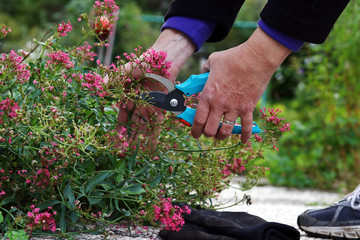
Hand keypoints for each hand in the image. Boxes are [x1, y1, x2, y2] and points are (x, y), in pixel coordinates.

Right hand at [116, 29, 194, 145]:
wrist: (163, 58)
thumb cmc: (143, 63)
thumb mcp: (124, 71)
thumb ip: (111, 81)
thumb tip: (98, 90)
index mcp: (128, 96)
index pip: (122, 115)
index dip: (119, 126)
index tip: (115, 138)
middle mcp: (139, 103)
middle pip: (132, 123)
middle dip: (128, 137)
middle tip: (123, 151)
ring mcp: (150, 106)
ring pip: (144, 125)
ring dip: (140, 138)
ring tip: (136, 152)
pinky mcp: (162, 106)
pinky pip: (157, 122)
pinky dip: (154, 133)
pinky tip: (150, 144)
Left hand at [191, 27, 290, 142]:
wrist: (255, 58)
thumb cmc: (233, 58)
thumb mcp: (212, 62)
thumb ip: (204, 71)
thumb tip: (202, 75)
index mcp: (208, 95)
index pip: (198, 119)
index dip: (195, 130)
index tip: (195, 134)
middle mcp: (219, 104)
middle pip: (210, 129)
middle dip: (207, 134)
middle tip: (207, 133)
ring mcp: (234, 108)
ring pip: (226, 131)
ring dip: (222, 136)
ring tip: (221, 135)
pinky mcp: (248, 108)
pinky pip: (246, 126)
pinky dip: (245, 135)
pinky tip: (244, 141)